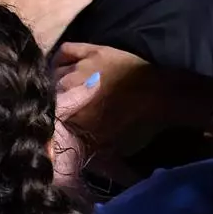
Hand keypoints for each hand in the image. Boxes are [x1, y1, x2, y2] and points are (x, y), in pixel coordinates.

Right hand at [53, 42, 158, 158]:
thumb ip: (88, 156)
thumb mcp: (112, 151)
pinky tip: (64, 67)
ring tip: (66, 91)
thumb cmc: (139, 126)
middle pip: (49, 95)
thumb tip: (72, 162)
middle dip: (53, 104)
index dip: (52, 126)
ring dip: (57, 84)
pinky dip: (60, 59)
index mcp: (69, 116)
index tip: (58, 130)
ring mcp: (79, 68)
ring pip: (55, 74)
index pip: (49, 120)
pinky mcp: (91, 51)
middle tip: (65, 110)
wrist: (163, 97)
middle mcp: (67, 89)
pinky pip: (65, 51)